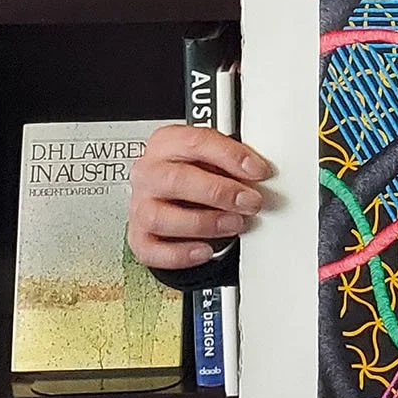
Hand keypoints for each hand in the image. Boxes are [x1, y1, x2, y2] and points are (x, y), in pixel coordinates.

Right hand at [127, 123, 274, 270]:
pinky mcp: (139, 237)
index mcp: (167, 144)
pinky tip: (205, 251)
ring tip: (233, 225)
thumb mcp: (214, 159)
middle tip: (249, 202)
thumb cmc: (195, 174)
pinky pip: (152, 250)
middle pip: (176, 180)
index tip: (258, 170)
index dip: (231, 156)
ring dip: (203, 223)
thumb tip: (257, 173)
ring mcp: (140, 206)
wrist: (173, 199)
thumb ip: (231, 163)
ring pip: (160, 217)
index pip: (196, 142)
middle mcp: (149, 173)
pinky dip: (180, 254)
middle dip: (219, 192)